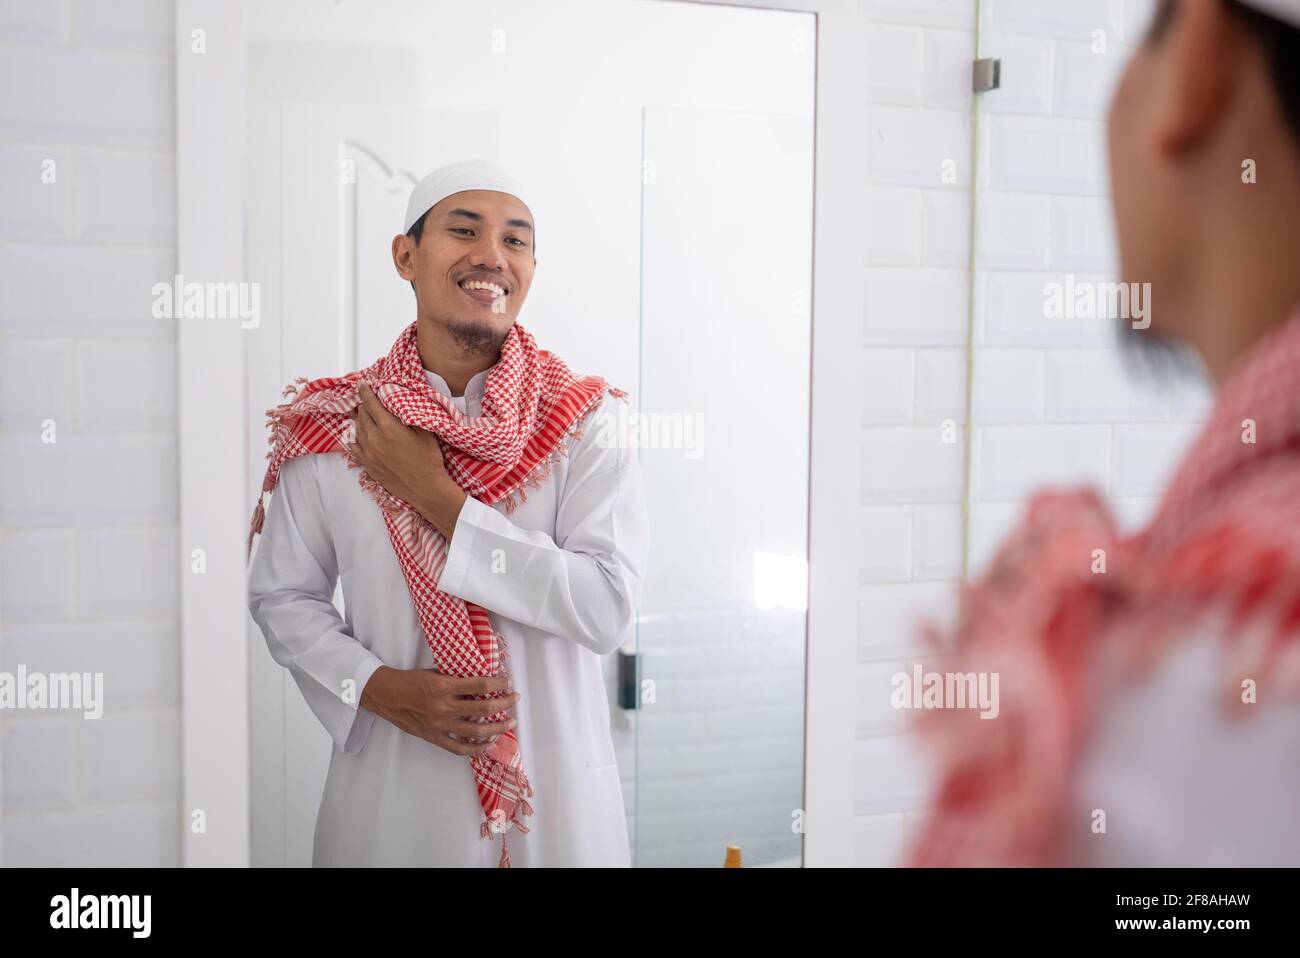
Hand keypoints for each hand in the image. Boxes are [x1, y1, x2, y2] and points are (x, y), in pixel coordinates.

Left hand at [347, 382, 468, 536]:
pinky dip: (354, 436)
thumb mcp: (425, 432)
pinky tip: (357, 433)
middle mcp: (374, 438)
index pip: (370, 403)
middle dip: (363, 404)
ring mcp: (368, 453)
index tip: (362, 384)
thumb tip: (398, 401)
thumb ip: (409, 415)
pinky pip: (354, 446)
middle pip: (361, 414)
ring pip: (356, 429)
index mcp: (388, 428)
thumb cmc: (429, 459)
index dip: (365, 391)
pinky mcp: (367, 464)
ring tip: (362, 414)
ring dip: (358, 419)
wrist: (425, 488)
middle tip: (367, 400)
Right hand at [361, 665, 519, 755]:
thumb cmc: (411, 681)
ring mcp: (440, 724)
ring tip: (510, 723)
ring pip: (476, 731)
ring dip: (497, 728)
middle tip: (515, 699)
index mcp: (444, 686)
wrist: (386, 696)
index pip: (480, 684)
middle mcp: (444, 706)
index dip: (498, 683)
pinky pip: (459, 748)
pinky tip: (489, 744)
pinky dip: (477, 748)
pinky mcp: (434, 737)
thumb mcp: (436, 672)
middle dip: (504, 703)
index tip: (508, 682)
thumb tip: (482, 679)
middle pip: (483, 708)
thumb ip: (457, 678)